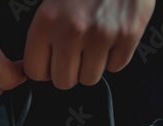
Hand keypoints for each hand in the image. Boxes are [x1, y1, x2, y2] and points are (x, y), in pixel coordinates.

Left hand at [23, 0, 154, 89]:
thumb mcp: (51, 2)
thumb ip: (43, 34)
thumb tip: (37, 68)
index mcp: (47, 21)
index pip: (35, 72)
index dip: (44, 69)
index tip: (50, 63)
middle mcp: (72, 30)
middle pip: (63, 81)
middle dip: (69, 71)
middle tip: (74, 53)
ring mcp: (102, 34)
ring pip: (90, 79)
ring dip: (92, 66)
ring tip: (93, 42)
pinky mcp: (127, 35)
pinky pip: (116, 67)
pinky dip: (114, 57)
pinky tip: (111, 37)